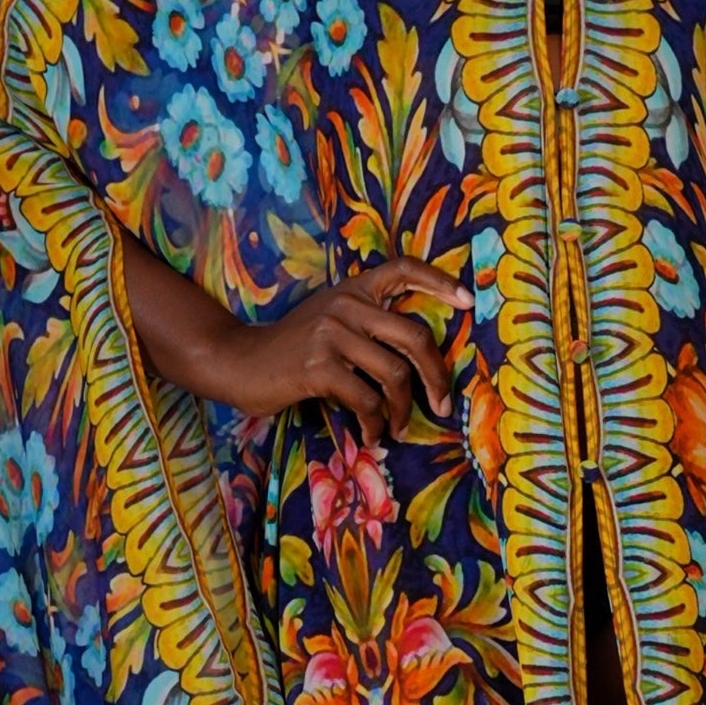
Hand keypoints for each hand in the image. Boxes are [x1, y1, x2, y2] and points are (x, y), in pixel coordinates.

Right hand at [120, 236, 470, 443]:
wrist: (238, 362)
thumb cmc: (290, 349)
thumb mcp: (328, 321)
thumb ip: (365, 325)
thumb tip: (419, 361)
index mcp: (352, 290)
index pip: (402, 268)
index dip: (438, 280)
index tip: (466, 300)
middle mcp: (345, 305)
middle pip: (415, 336)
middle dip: (436, 376)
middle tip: (441, 404)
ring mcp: (331, 334)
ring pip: (394, 375)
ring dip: (402, 411)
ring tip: (397, 428)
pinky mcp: (318, 367)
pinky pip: (366, 400)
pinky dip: (374, 425)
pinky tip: (371, 436)